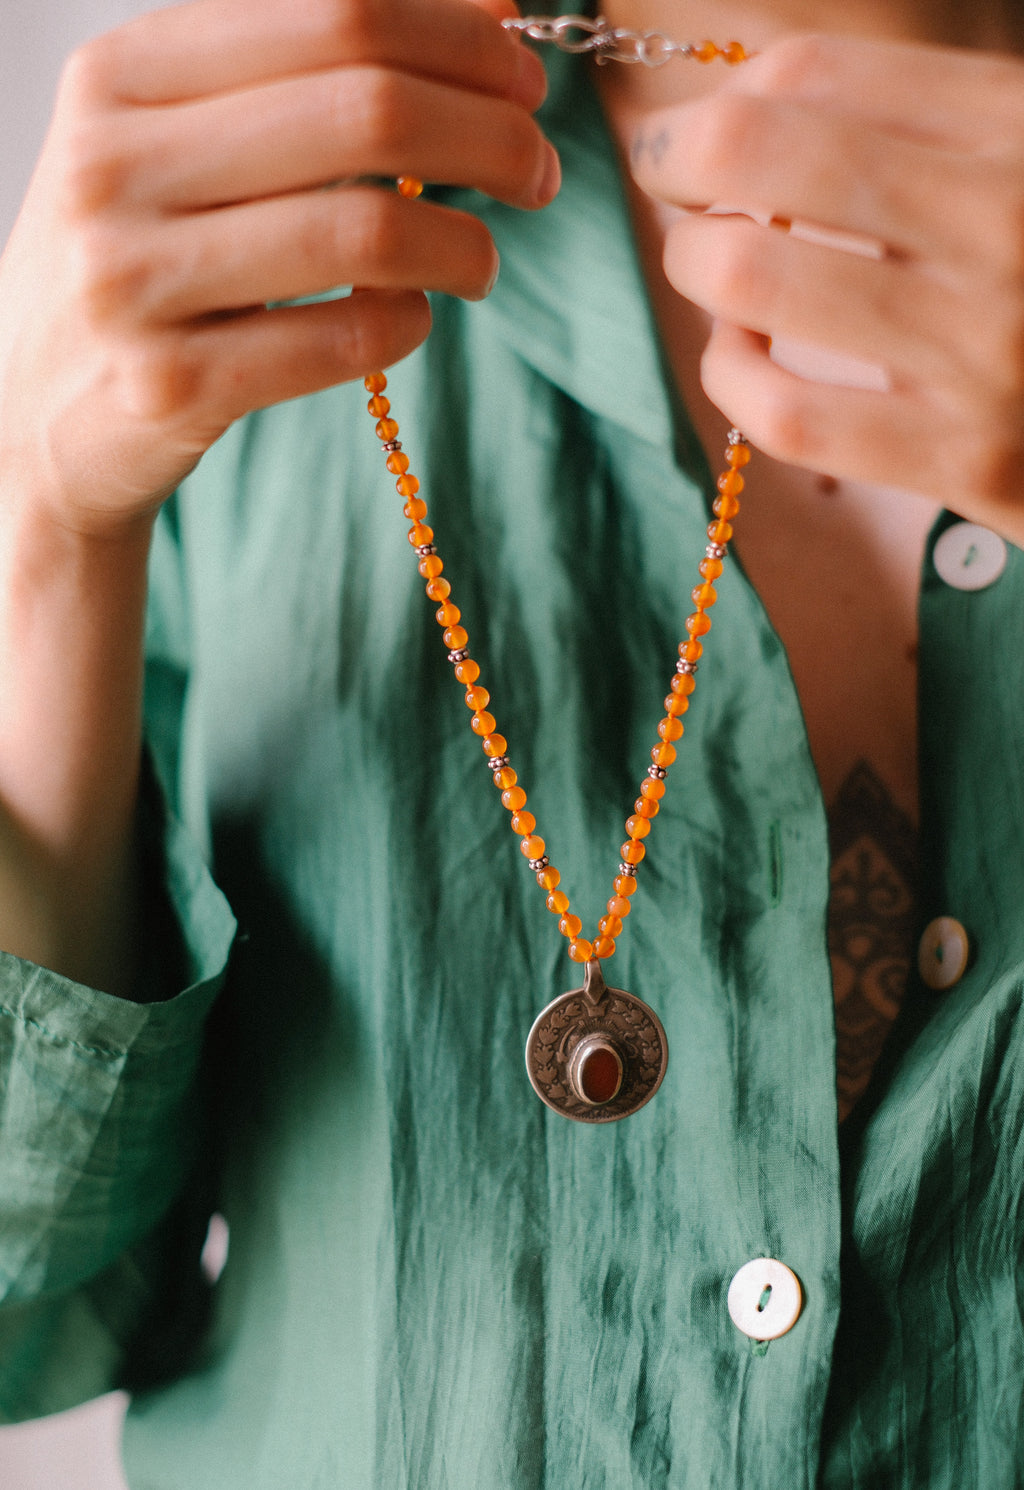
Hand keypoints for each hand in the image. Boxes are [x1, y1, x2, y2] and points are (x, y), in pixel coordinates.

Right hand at [0, 0, 557, 533]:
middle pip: (366, 109)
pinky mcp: (170, 385)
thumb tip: (487, 7)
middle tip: (538, 170)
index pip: (336, 13)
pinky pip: (343, 339)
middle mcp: (115, 164)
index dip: (460, 39)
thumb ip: (302, 71)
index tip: (524, 79)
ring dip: (465, 244)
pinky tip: (414, 317)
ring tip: (484, 262)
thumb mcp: (178, 138)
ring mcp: (135, 281)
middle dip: (490, 134)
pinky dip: (408, 324)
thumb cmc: (138, 258)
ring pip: (366, 231)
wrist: (34, 412)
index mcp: (123, 74)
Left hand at [630, 33, 1023, 542]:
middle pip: (761, 150)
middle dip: (675, 158)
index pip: (816, 75)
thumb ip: (921, 125)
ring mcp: (987, 348)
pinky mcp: (968, 459)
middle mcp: (1007, 221)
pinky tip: (739, 357)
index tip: (690, 133)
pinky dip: (732, 378)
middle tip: (667, 181)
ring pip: (750, 276)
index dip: (718, 99)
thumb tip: (752, 106)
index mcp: (1023, 127)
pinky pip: (787, 414)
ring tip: (713, 271)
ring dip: (698, 265)